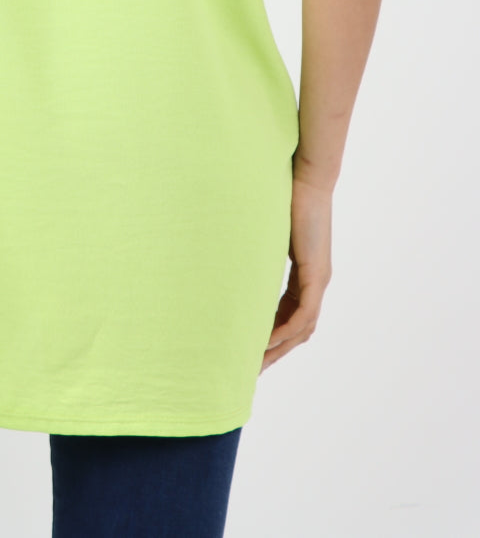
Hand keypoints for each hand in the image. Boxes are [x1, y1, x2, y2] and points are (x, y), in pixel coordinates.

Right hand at [260, 174, 332, 371]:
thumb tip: (228, 245)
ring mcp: (318, 279)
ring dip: (279, 347)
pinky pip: (303, 314)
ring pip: (302, 327)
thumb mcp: (268, 230)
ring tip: (254, 362)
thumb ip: (257, 246)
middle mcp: (315, 281)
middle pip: (298, 329)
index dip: (272, 333)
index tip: (250, 348)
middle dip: (275, 351)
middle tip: (250, 369)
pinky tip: (266, 340)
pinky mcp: (316, 273)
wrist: (308, 176)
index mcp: (306, 273)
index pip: (290, 314)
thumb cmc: (286, 194)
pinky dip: (285, 330)